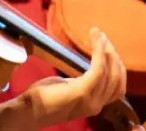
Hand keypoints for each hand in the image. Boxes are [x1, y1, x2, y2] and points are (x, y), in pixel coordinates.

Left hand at [0, 28, 126, 129]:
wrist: (28, 110)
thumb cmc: (43, 97)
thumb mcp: (67, 88)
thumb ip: (80, 82)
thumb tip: (83, 67)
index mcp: (94, 102)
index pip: (117, 86)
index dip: (117, 65)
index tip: (107, 46)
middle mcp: (97, 104)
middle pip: (117, 78)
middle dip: (113, 55)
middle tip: (103, 37)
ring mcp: (91, 100)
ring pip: (110, 73)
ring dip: (106, 50)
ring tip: (99, 35)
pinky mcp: (81, 92)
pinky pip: (98, 70)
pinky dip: (99, 53)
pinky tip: (96, 41)